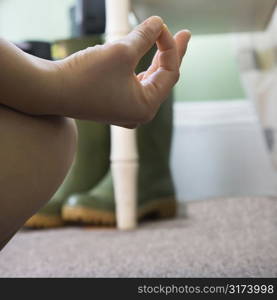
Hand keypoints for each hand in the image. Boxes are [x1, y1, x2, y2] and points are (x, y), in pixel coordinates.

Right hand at [55, 16, 190, 127]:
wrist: (50, 91)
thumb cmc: (85, 76)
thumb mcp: (121, 52)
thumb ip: (144, 36)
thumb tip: (158, 23)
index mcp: (146, 107)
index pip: (170, 74)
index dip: (171, 47)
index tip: (162, 26)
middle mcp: (138, 113)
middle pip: (162, 79)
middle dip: (170, 54)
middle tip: (184, 34)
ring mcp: (126, 110)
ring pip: (148, 81)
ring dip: (155, 60)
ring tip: (165, 41)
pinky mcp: (114, 103)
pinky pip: (134, 84)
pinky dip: (140, 68)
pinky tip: (146, 56)